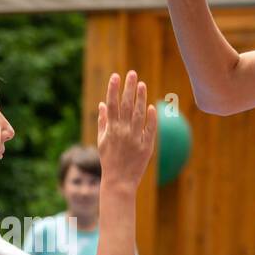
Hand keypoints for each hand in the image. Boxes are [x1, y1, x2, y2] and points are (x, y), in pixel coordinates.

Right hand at [97, 70, 156, 189]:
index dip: (113, 89)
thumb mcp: (102, 141)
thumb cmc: (109, 160)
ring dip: (140, 98)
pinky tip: (152, 107)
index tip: (115, 76)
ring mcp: (135, 139)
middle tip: (132, 73)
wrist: (118, 182)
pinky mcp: (146, 147)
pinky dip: (151, 118)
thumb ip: (103, 121)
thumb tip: (102, 104)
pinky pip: (150, 129)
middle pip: (125, 105)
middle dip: (128, 88)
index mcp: (111, 130)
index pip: (112, 105)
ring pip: (138, 114)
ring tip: (142, 84)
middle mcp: (122, 132)